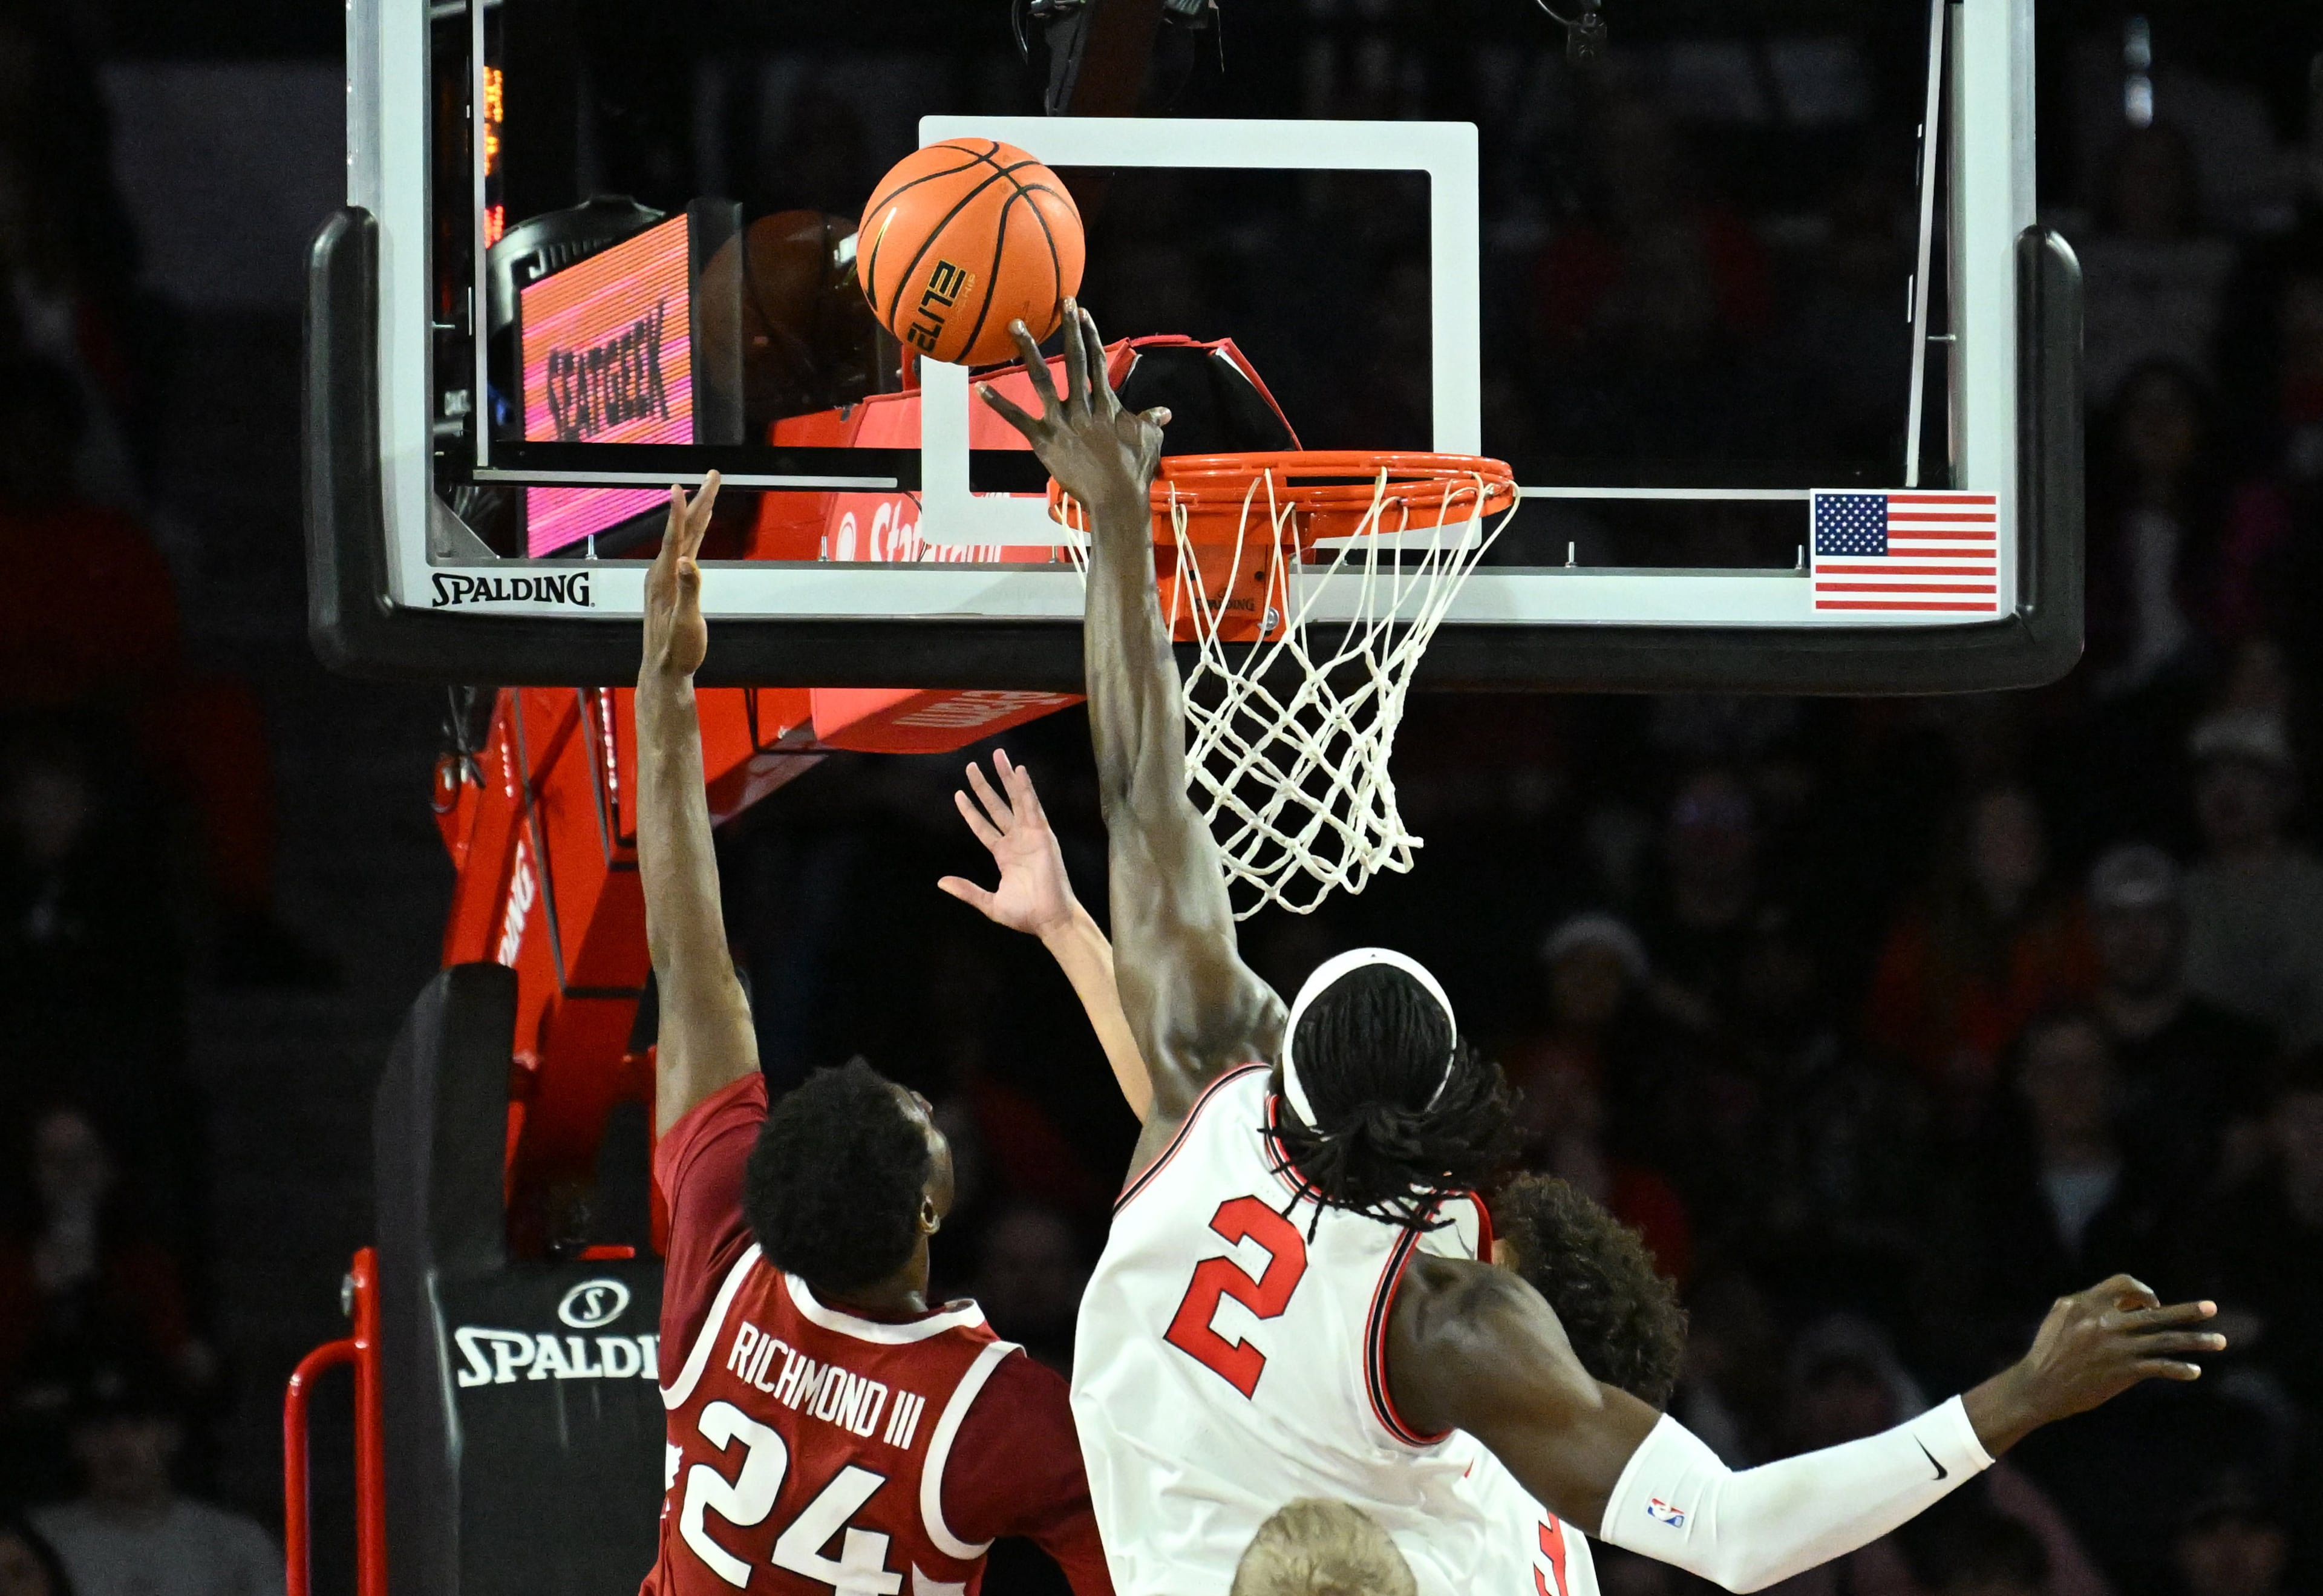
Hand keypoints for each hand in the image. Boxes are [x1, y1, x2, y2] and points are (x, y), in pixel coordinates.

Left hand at [642, 473, 720, 677]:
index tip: (679, 486)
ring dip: (698, 512)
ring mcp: (666, 577)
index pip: (674, 538)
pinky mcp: (672, 583)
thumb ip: (689, 592)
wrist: (664, 669)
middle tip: (713, 475)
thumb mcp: (686, 624)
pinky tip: (700, 525)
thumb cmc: (678, 650)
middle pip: (683, 530)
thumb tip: (688, 563)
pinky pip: (685, 548)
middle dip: (699, 501)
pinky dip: (694, 532)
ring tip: (709, 491)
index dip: (679, 512)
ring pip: (686, 537)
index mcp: (665, 579)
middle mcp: (662, 572)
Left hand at [937, 750, 1081, 941]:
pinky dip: (1026, 789)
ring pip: (1015, 800)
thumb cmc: (1025, 915)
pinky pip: (1032, 807)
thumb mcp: (989, 903)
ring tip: (998, 755)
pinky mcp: (1043, 835)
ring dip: (1006, 778)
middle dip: (985, 785)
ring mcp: (1030, 835)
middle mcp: (1016, 840)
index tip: (958, 794)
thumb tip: (941, 882)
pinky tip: (1019, 772)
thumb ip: (967, 890)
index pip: (983, 826)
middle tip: (971, 766)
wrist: (1050, 920)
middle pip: (997, 806)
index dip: (971, 811)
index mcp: (1004, 855)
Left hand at [976, 301, 1169, 532]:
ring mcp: (1061, 422)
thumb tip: (1165, 412)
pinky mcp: (1044, 440)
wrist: (1116, 498)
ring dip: (1028, 350)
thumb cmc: (1134, 471)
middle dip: (1069, 328)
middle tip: (1062, 301)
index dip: (1090, 334)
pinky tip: (980, 387)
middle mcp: (1083, 406)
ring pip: (1042, 378)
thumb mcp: (1149, 440)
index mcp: (1107, 404)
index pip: (1097, 361)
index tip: (1082, 312)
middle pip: (1074, 359)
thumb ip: (1151, 421)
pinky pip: (1017, 419)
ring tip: (1015, 325)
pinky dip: (999, 403)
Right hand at [1965, 1275, 2225, 1454]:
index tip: (2153, 1304)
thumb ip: (2090, 1303)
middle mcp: (2105, 1321)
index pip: (2124, 1284)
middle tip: (2212, 1308)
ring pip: (2166, 1340)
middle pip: (2155, 1312)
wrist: (2039, 1386)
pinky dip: (2179, 1368)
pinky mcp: (2123, 1371)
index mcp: (2086, 1302)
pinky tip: (2194, 1371)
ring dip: (2196, 1341)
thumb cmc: (2049, 1351)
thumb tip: (2127, 1303)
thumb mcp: (2061, 1316)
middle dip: (2188, 1312)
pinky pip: (2160, 1367)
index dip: (2142, 1292)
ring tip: (2220, 1341)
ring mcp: (2117, 1346)